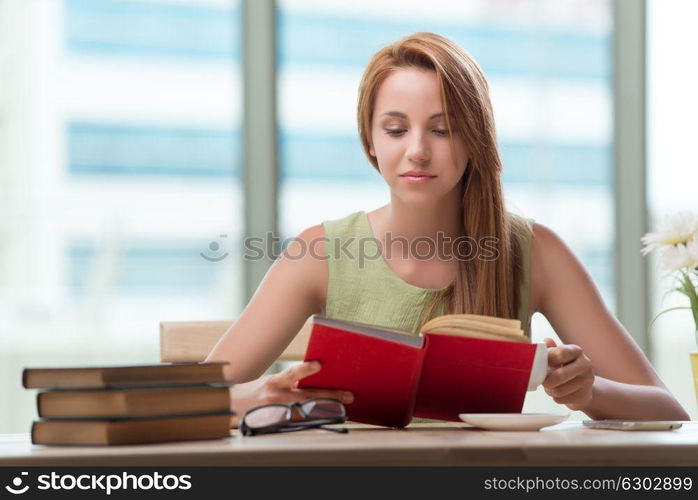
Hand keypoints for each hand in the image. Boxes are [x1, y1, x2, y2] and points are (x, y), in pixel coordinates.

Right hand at [229, 361, 353, 426]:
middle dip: (330, 395)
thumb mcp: (268, 382)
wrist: (230, 409)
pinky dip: (313, 420)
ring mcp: (276, 413)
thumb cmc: (252, 392)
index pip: (291, 374)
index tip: (319, 364)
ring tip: (344, 408)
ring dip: (326, 410)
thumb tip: (311, 381)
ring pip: (307, 412)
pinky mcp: (276, 425)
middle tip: (349, 395)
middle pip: (307, 396)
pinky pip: (299, 423)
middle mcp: (275, 398)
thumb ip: (288, 382)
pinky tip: (327, 418)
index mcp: (273, 382)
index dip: (305, 369)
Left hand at [542, 338, 594, 410]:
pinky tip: (560, 393)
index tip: (543, 364)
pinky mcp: (584, 396)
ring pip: (558, 390)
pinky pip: (560, 399)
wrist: (583, 388)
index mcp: (576, 351)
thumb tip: (546, 341)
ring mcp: (587, 381)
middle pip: (560, 375)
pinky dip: (555, 397)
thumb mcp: (558, 357)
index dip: (547, 360)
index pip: (560, 353)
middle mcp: (585, 364)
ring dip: (550, 390)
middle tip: (544, 381)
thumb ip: (550, 349)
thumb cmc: (565, 369)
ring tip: (552, 386)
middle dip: (547, 381)